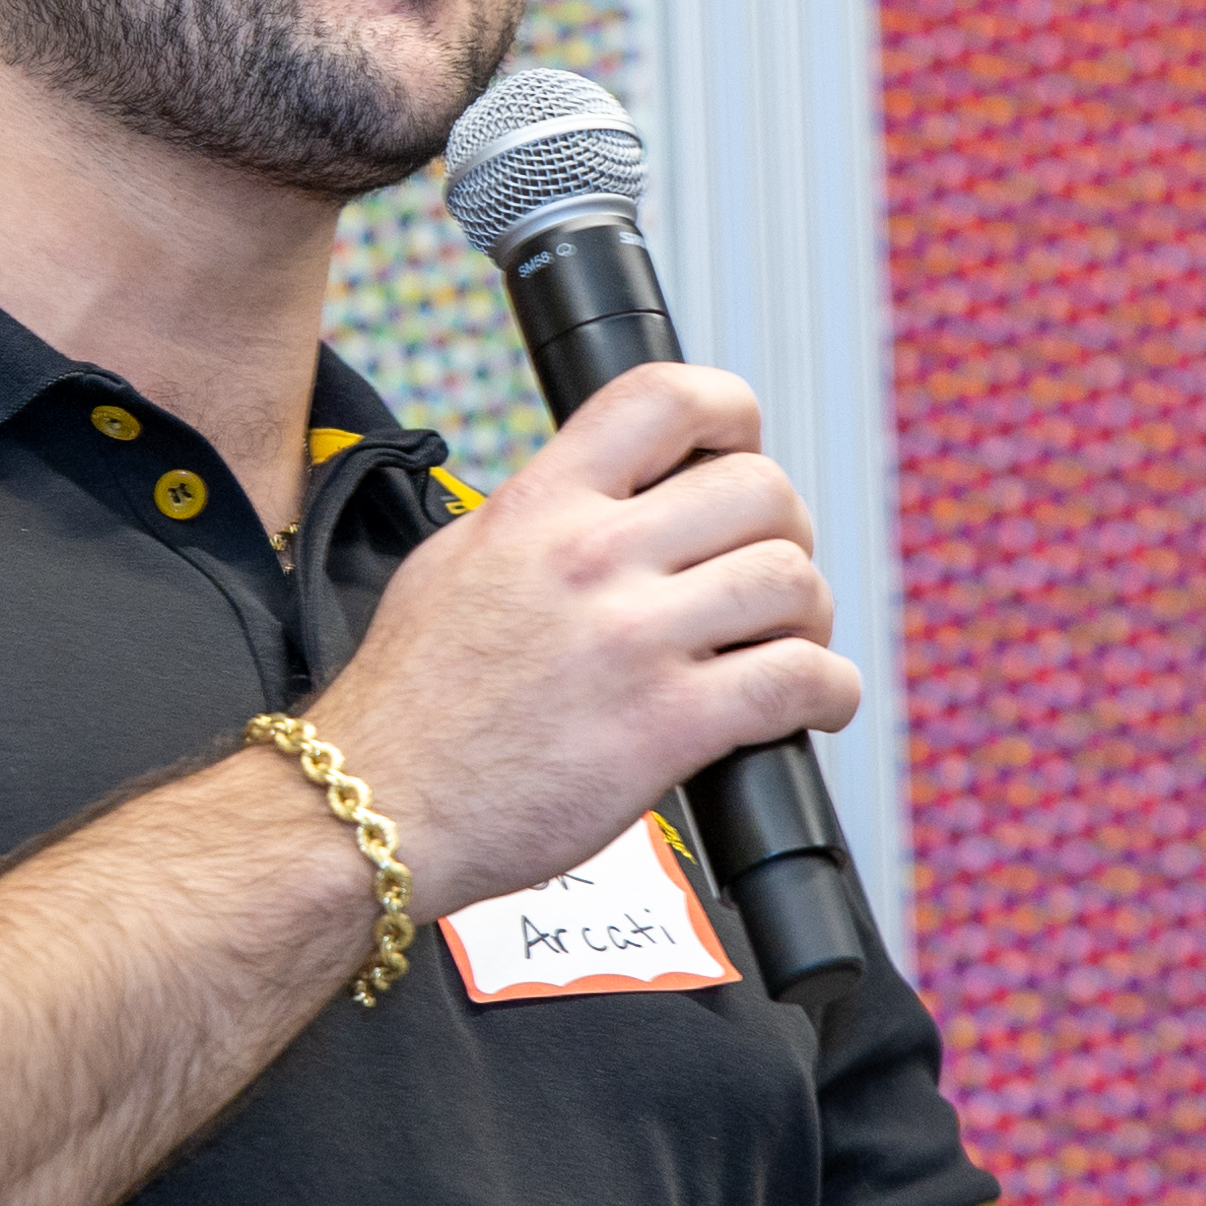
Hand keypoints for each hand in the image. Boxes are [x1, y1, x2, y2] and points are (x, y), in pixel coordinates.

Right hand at [307, 362, 859, 909]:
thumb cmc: (410, 705)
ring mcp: (633, 641)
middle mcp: (589, 557)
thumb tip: (608, 498)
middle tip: (767, 575)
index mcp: (538, 506)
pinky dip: (829, 691)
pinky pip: (799, 679)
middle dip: (786, 531)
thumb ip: (537, 519)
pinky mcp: (667, 726)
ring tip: (788, 643)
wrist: (376, 808)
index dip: (729, 412)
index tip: (738, 448)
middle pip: (757, 488)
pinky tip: (811, 704)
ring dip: (810, 615)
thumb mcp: (453, 563)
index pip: (662, 397)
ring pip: (790, 579)